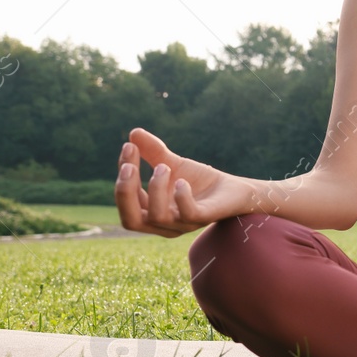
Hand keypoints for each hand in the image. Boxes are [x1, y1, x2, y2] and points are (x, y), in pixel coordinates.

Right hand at [115, 127, 252, 237]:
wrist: (234, 189)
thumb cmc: (199, 181)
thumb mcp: (173, 164)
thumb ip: (153, 152)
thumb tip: (133, 133)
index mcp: (150, 212)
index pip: (126, 201)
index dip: (122, 175)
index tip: (129, 146)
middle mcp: (164, 223)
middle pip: (131, 220)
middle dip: (125, 192)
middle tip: (130, 166)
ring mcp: (184, 223)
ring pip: (157, 216)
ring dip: (155, 188)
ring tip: (164, 167)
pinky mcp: (204, 217)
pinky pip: (189, 214)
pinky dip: (181, 196)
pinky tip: (182, 180)